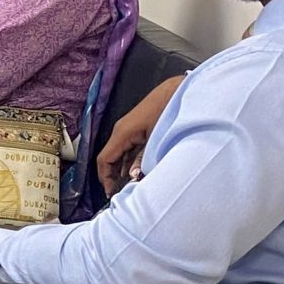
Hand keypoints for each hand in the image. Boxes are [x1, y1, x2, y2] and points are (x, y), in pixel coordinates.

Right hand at [97, 75, 182, 193]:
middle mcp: (121, 131)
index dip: (105, 178)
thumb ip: (143, 160)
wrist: (180, 91)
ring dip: (124, 170)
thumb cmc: (169, 110)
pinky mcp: (138, 129)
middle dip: (113, 177)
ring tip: (131, 185)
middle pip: (110, 158)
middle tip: (121, 193)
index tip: (111, 193)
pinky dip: (131, 161)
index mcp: (122, 133)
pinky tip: (139, 170)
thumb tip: (133, 177)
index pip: (104, 160)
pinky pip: (129, 148)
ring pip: (120, 154)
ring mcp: (129, 129)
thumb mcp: (156, 140)